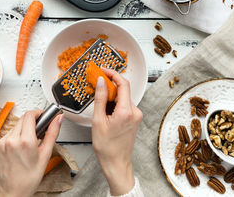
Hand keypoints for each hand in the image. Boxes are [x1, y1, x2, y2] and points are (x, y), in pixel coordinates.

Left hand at [0, 110, 62, 196]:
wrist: (13, 190)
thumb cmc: (30, 177)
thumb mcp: (45, 154)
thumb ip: (52, 133)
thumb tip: (58, 119)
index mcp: (25, 141)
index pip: (30, 115)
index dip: (37, 113)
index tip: (42, 116)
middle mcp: (11, 140)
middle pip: (22, 119)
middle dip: (31, 122)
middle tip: (37, 132)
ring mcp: (1, 143)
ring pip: (14, 127)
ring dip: (22, 131)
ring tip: (27, 144)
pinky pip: (6, 135)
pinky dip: (13, 138)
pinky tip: (17, 149)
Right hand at [92, 69, 142, 195]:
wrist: (116, 163)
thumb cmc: (107, 147)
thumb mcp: (98, 120)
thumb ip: (100, 98)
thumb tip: (101, 82)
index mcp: (126, 111)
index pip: (123, 84)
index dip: (113, 74)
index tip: (103, 70)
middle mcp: (135, 112)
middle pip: (123, 90)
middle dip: (110, 84)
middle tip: (97, 82)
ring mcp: (136, 116)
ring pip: (123, 97)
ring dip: (111, 95)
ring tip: (98, 100)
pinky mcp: (134, 119)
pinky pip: (125, 105)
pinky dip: (115, 103)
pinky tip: (105, 109)